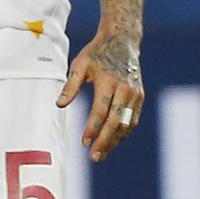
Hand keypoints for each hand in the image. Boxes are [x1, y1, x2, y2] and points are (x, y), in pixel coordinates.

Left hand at [57, 30, 143, 162]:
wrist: (122, 41)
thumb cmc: (96, 53)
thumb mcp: (79, 65)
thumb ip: (70, 86)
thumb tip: (59, 105)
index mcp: (109, 81)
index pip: (101, 110)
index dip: (93, 128)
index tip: (84, 142)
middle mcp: (125, 89)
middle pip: (116, 121)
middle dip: (105, 141)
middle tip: (94, 157)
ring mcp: (135, 94)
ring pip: (126, 123)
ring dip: (115, 141)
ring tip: (101, 154)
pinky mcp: (140, 97)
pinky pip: (132, 119)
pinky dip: (123, 133)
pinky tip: (112, 142)